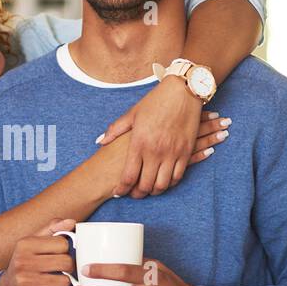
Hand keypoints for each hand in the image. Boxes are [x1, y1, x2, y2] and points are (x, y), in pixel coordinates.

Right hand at [0, 218, 76, 285]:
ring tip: (54, 280)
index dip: (65, 250)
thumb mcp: (34, 241)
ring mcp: (25, 282)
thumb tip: (71, 222)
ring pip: (64, 281)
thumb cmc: (26, 262)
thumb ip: (53, 229)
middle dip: (68, 266)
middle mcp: (23, 262)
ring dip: (63, 282)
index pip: (63, 244)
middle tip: (61, 268)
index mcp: (25, 244)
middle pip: (66, 262)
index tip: (57, 254)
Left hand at [97, 75, 229, 197]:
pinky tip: (164, 181)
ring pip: (162, 185)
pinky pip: (178, 176)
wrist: (183, 91)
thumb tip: (100, 141)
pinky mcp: (186, 151)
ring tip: (149, 189)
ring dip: (154, 191)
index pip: (128, 176)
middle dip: (138, 194)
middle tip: (134, 194)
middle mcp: (155, 151)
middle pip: (145, 185)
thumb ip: (115, 130)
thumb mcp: (132, 114)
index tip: (118, 192)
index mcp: (139, 143)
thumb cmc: (156, 101)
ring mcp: (172, 152)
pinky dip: (170, 183)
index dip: (122, 189)